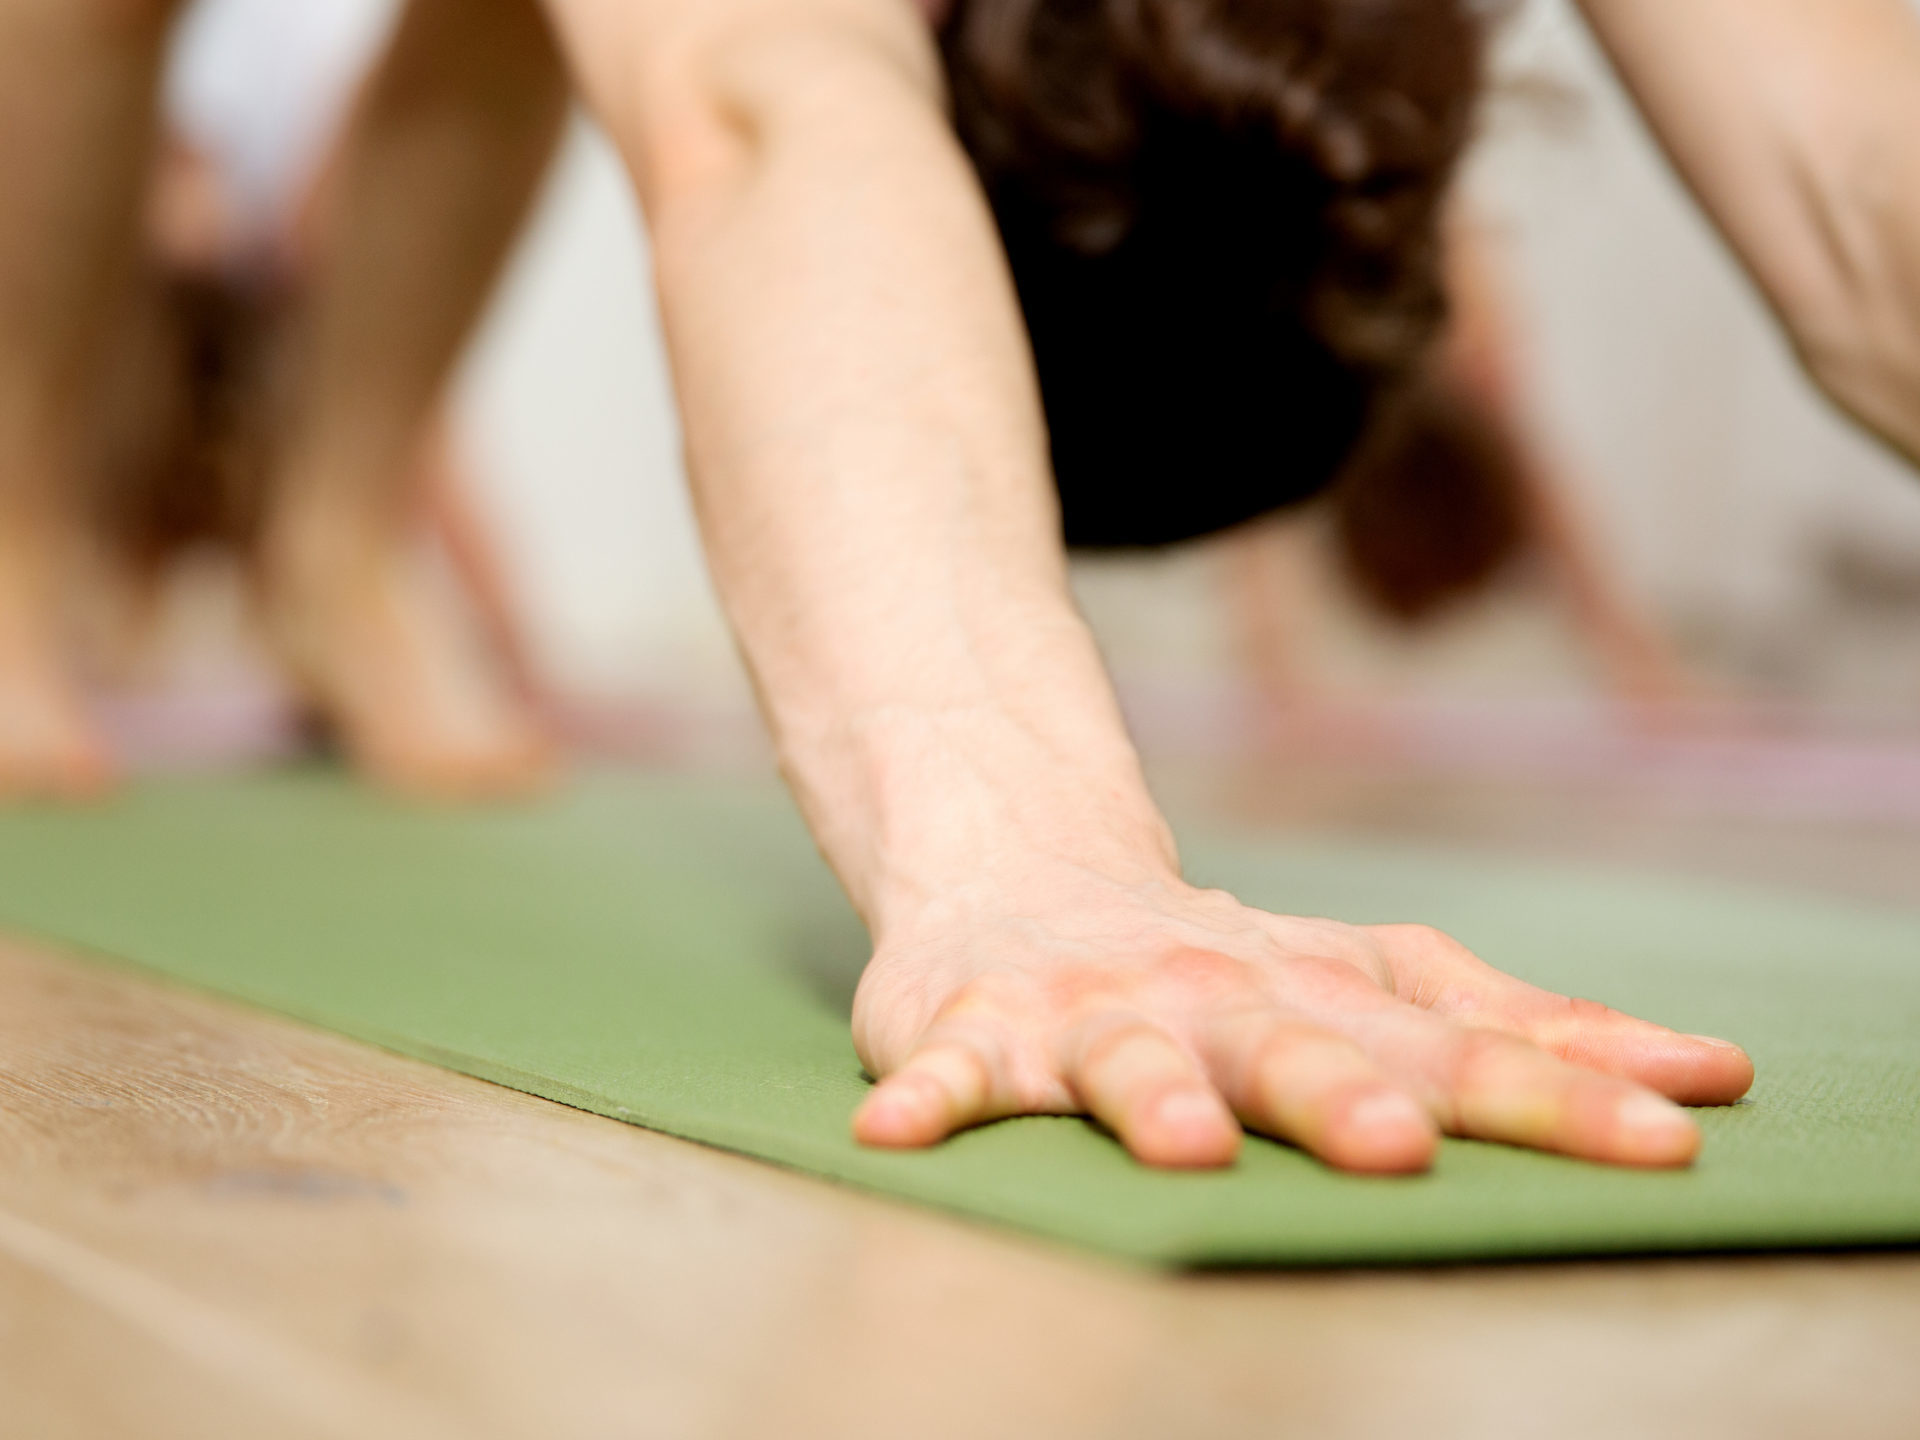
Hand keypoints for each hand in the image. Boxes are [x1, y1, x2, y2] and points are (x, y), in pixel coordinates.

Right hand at [850, 857, 1754, 1171]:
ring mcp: (1088, 1014)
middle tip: (1400, 1144)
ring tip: (1181, 1148)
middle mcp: (1211, 999)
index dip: (1556, 1092)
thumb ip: (1518, 1028)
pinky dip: (926, 1098)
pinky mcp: (972, 1029)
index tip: (1670, 1134)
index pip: (1452, 1049)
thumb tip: (1709, 1074)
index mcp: (1317, 995)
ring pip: (1124, 1060)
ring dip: (1151, 1097)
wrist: (1022, 870)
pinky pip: (948, 1071)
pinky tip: (894, 1133)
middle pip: (1290, 1048)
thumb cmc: (1221, 961)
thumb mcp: (1371, 979)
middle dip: (1341, 1096)